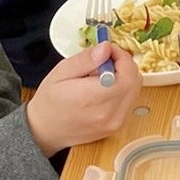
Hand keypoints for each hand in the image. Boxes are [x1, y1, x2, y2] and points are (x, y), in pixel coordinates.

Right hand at [25, 42, 140, 155]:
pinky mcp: (116, 127)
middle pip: (135, 80)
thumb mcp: (61, 72)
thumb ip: (86, 60)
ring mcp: (115, 123)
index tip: (108, 50)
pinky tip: (104, 90)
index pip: (126, 73)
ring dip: (124, 77)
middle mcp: (109, 114)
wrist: (45, 131)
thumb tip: (106, 48)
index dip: (121, 56)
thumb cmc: (50, 101)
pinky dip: (122, 90)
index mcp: (93, 99)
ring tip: (101, 77)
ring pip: (135, 90)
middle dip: (124, 65)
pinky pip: (130, 101)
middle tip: (104, 61)